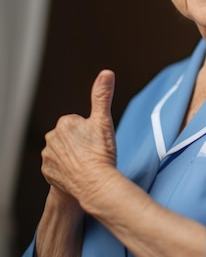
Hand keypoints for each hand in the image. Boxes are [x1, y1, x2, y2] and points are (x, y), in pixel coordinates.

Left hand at [41, 70, 116, 203]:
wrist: (95, 184)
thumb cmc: (101, 153)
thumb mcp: (104, 120)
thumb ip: (102, 95)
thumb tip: (106, 73)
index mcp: (65, 123)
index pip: (79, 124)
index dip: (90, 133)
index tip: (96, 142)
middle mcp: (51, 137)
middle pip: (70, 138)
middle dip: (80, 144)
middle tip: (93, 153)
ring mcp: (48, 156)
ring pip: (63, 152)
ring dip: (73, 157)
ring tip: (87, 164)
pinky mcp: (47, 172)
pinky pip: (58, 168)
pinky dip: (66, 171)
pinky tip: (78, 174)